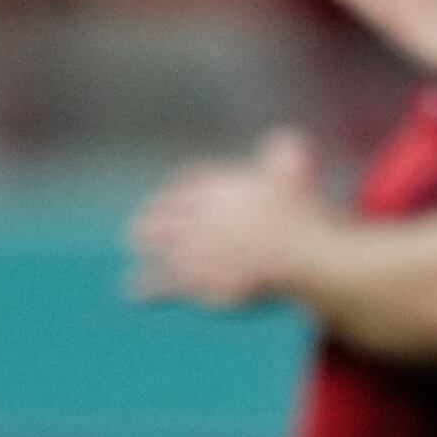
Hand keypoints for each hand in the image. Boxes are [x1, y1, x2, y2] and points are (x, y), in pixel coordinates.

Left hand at [128, 133, 324, 307]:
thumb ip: (282, 149)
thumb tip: (282, 141)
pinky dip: (151, 290)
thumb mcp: (293, 163)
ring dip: (147, 253)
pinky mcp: (198, 281)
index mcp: (214, 187)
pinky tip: (137, 295)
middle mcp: (197, 216)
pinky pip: (168, 284)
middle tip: (141, 231)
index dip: (175, 194)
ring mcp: (194, 249)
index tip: (168, 199)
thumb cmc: (301, 209)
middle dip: (153, 223)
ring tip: (135, 264)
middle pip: (164, 217)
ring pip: (161, 250)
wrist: (294, 252)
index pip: (186, 186)